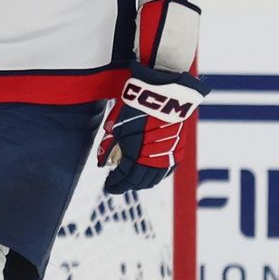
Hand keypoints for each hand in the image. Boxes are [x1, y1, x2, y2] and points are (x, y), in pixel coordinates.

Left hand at [97, 65, 209, 193]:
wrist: (163, 93)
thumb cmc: (136, 107)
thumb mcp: (116, 125)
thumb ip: (108, 147)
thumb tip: (101, 163)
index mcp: (136, 155)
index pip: (124, 179)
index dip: (115, 184)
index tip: (108, 186)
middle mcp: (153, 159)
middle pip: (139, 182)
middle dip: (126, 185)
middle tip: (118, 183)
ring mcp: (168, 156)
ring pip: (154, 179)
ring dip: (141, 182)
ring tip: (132, 180)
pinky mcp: (177, 150)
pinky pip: (166, 171)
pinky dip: (156, 175)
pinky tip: (148, 172)